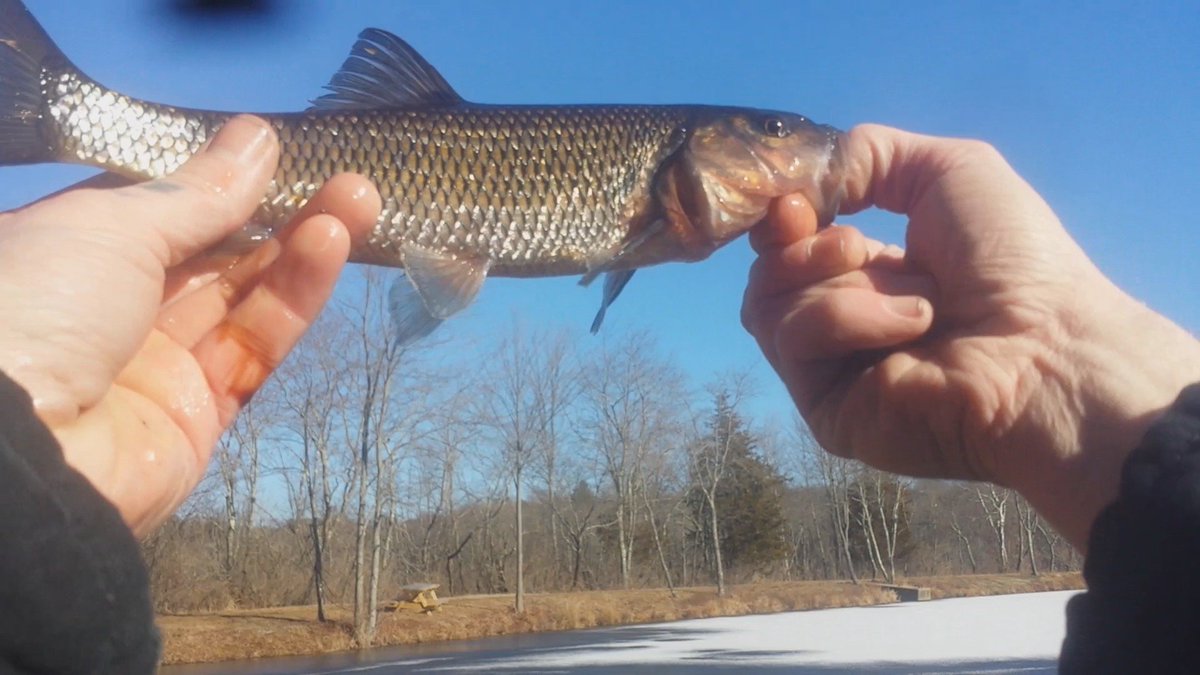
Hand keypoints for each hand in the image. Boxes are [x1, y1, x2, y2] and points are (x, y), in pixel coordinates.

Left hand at [0, 115, 381, 536]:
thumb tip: (259, 137)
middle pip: (209, 254)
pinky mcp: (199, 417)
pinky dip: (294, 298)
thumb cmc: (40, 303)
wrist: (20, 453)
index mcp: (65, 257)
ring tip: (358, 198)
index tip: (271, 153)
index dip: (214, 183)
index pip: (153, 212)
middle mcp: (107, 310)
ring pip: (242, 299)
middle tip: (344, 175)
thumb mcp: (115, 225)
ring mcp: (154, 367)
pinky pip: (254, 348)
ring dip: (300, 248)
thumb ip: (200, 192)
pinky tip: (329, 244)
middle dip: (276, 211)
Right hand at [742, 124, 1199, 548]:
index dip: (785, 216)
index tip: (797, 201)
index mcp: (874, 273)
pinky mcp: (825, 412)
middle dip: (799, 247)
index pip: (790, 245)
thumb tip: (800, 183)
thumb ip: (868, 152)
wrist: (1049, 345)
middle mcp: (847, 323)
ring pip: (769, 306)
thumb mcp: (949, 169)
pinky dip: (848, 319)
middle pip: (767, 275)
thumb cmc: (1013, 259)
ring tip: (917, 296)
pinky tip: (911, 327)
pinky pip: (794, 342)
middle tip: (851, 244)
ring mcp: (832, 372)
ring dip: (841, 282)